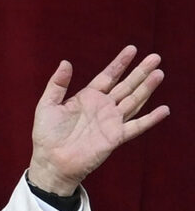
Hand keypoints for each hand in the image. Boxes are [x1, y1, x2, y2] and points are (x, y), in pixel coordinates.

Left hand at [29, 45, 169, 194]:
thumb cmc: (46, 135)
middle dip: (140, 72)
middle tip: (155, 57)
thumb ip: (57, 84)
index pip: (108, 76)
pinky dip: (151, 119)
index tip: (132, 49)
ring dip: (147, 88)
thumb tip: (65, 62)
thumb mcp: (47, 105)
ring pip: (134, 101)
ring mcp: (111, 122)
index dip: (120, 63)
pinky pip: (136, 126)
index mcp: (87, 98)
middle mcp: (103, 107)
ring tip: (159, 74)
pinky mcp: (115, 137)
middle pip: (126, 86)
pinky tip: (164, 110)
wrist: (51, 161)